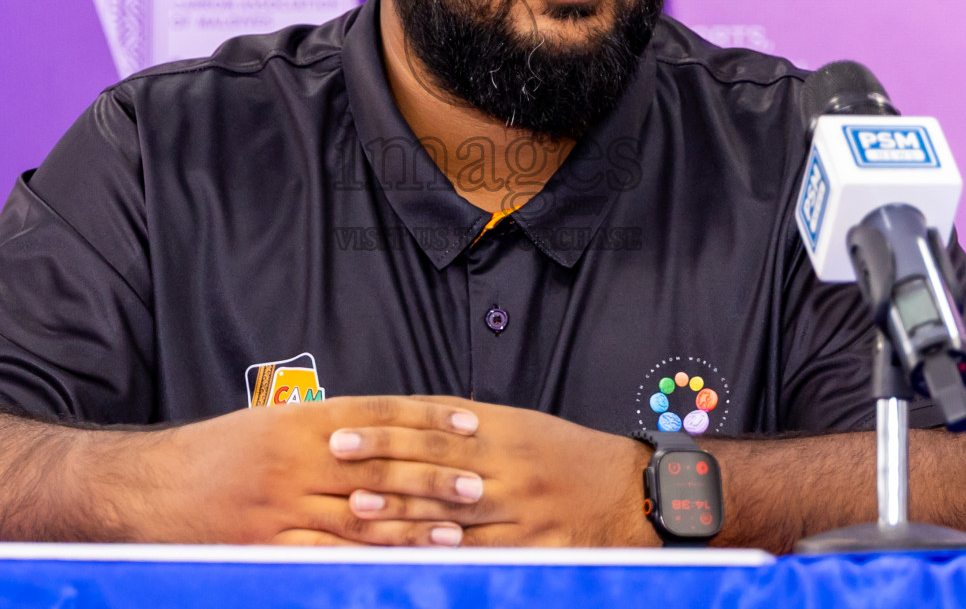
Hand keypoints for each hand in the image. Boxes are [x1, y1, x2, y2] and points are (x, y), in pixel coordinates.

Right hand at [140, 396, 484, 545]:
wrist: (145, 488)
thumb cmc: (213, 455)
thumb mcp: (269, 423)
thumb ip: (324, 427)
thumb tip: (384, 431)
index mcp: (299, 421)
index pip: (380, 413)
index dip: (428, 418)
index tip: (470, 422)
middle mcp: (294, 460)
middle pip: (380, 466)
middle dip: (433, 474)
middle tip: (478, 482)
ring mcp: (281, 507)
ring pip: (362, 515)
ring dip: (415, 523)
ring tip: (458, 528)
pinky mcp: (267, 546)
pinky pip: (328, 555)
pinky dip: (370, 560)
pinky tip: (400, 562)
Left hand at [329, 398, 657, 545]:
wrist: (629, 491)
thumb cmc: (566, 455)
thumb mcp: (521, 425)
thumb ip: (467, 423)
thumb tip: (408, 417)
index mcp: (502, 429)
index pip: (431, 424)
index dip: (385, 428)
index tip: (343, 429)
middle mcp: (508, 465)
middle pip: (434, 461)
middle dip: (381, 461)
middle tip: (336, 459)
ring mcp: (521, 508)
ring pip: (450, 507)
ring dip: (400, 507)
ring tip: (357, 505)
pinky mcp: (534, 544)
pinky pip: (482, 549)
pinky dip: (445, 550)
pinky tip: (413, 549)